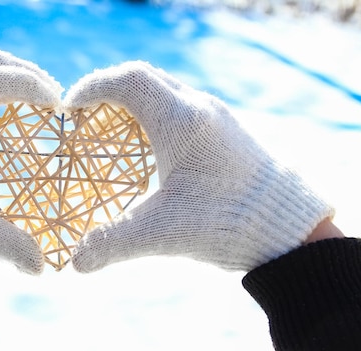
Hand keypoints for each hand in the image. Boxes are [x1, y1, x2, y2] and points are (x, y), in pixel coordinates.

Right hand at [63, 61, 333, 271]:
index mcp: (180, 121)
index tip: (70, 105)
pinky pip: (181, 103)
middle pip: (144, 77)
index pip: (128, 81)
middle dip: (108, 89)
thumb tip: (75, 263)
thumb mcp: (163, 233)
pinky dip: (154, 110)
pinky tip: (149, 143)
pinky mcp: (226, 129)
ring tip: (111, 125)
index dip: (93, 87)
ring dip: (133, 98)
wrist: (291, 227)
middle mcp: (198, 108)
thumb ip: (113, 244)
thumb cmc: (227, 222)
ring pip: (165, 88)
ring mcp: (216, 115)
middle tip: (85, 113)